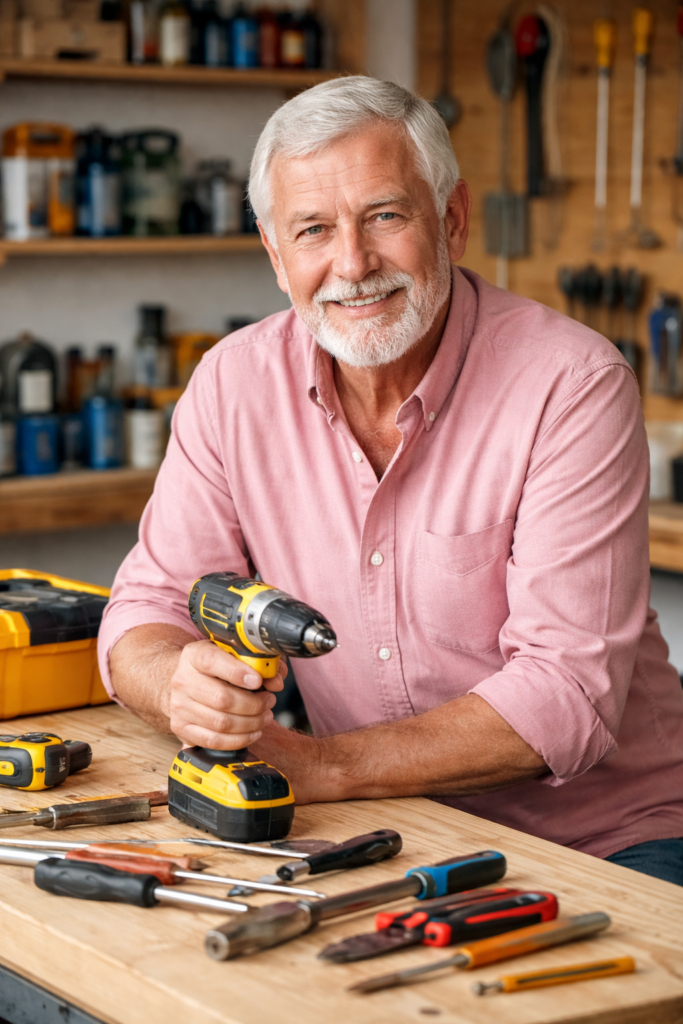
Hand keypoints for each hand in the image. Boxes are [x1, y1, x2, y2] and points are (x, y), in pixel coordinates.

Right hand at [169, 640, 285, 749]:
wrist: (184, 681)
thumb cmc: (214, 668)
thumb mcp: (232, 655)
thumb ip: (258, 663)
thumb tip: (276, 681)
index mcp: (194, 656)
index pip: (212, 661)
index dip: (237, 672)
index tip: (257, 680)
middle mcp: (182, 681)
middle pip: (222, 698)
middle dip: (254, 704)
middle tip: (269, 701)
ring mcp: (179, 707)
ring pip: (221, 723)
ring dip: (251, 723)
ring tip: (264, 716)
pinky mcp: (182, 729)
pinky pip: (215, 741)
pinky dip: (239, 740)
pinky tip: (253, 732)